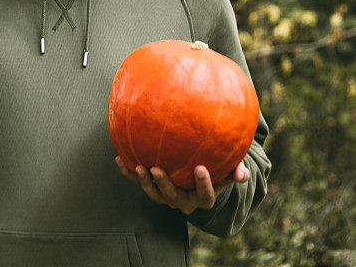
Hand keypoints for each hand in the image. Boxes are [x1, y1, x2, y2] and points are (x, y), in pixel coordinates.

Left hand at [115, 157, 248, 214]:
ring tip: (138, 167)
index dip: (203, 184)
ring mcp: (167, 195)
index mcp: (204, 197)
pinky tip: (119, 159)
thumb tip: (242, 173)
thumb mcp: (229, 170)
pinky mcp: (154, 187)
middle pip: (173, 197)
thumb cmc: (217, 169)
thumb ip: (236, 170)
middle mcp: (184, 200)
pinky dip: (128, 173)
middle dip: (164, 185)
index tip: (200, 168)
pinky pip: (139, 181)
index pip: (205, 195)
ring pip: (155, 194)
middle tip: (157, 169)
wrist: (198, 176)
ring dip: (144, 182)